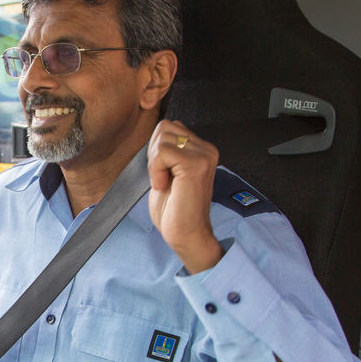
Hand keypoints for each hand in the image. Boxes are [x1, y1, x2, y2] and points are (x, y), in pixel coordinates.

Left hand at [147, 120, 223, 272]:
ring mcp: (204, 156)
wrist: (186, 234)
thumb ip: (168, 151)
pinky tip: (163, 185)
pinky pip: (163, 151)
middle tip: (161, 178)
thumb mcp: (168, 171)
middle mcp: (207, 150)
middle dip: (153, 152)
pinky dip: (155, 169)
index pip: (169, 127)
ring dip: (154, 162)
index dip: (156, 149)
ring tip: (164, 182)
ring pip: (162, 138)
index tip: (162, 173)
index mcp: (202, 149)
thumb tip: (157, 132)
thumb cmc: (175, 209)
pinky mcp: (195, 165)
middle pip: (164, 127)